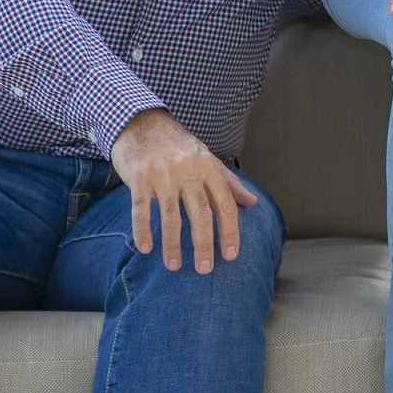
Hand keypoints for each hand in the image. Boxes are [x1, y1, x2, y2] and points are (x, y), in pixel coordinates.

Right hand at [112, 107, 257, 271]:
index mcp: (208, 168)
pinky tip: (145, 248)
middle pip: (200, 213)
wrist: (141, 122)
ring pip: (170, 215)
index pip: (224, 204)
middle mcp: (187, 171)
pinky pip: (141, 209)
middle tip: (204, 269)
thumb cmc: (177, 145)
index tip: (231, 255)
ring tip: (173, 266)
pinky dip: (143, 230)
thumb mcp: (206, 158)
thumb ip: (229, 182)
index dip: (230, 231)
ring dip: (172, 244)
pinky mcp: (139, 177)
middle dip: (204, 244)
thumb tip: (253, 202)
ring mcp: (162, 174)